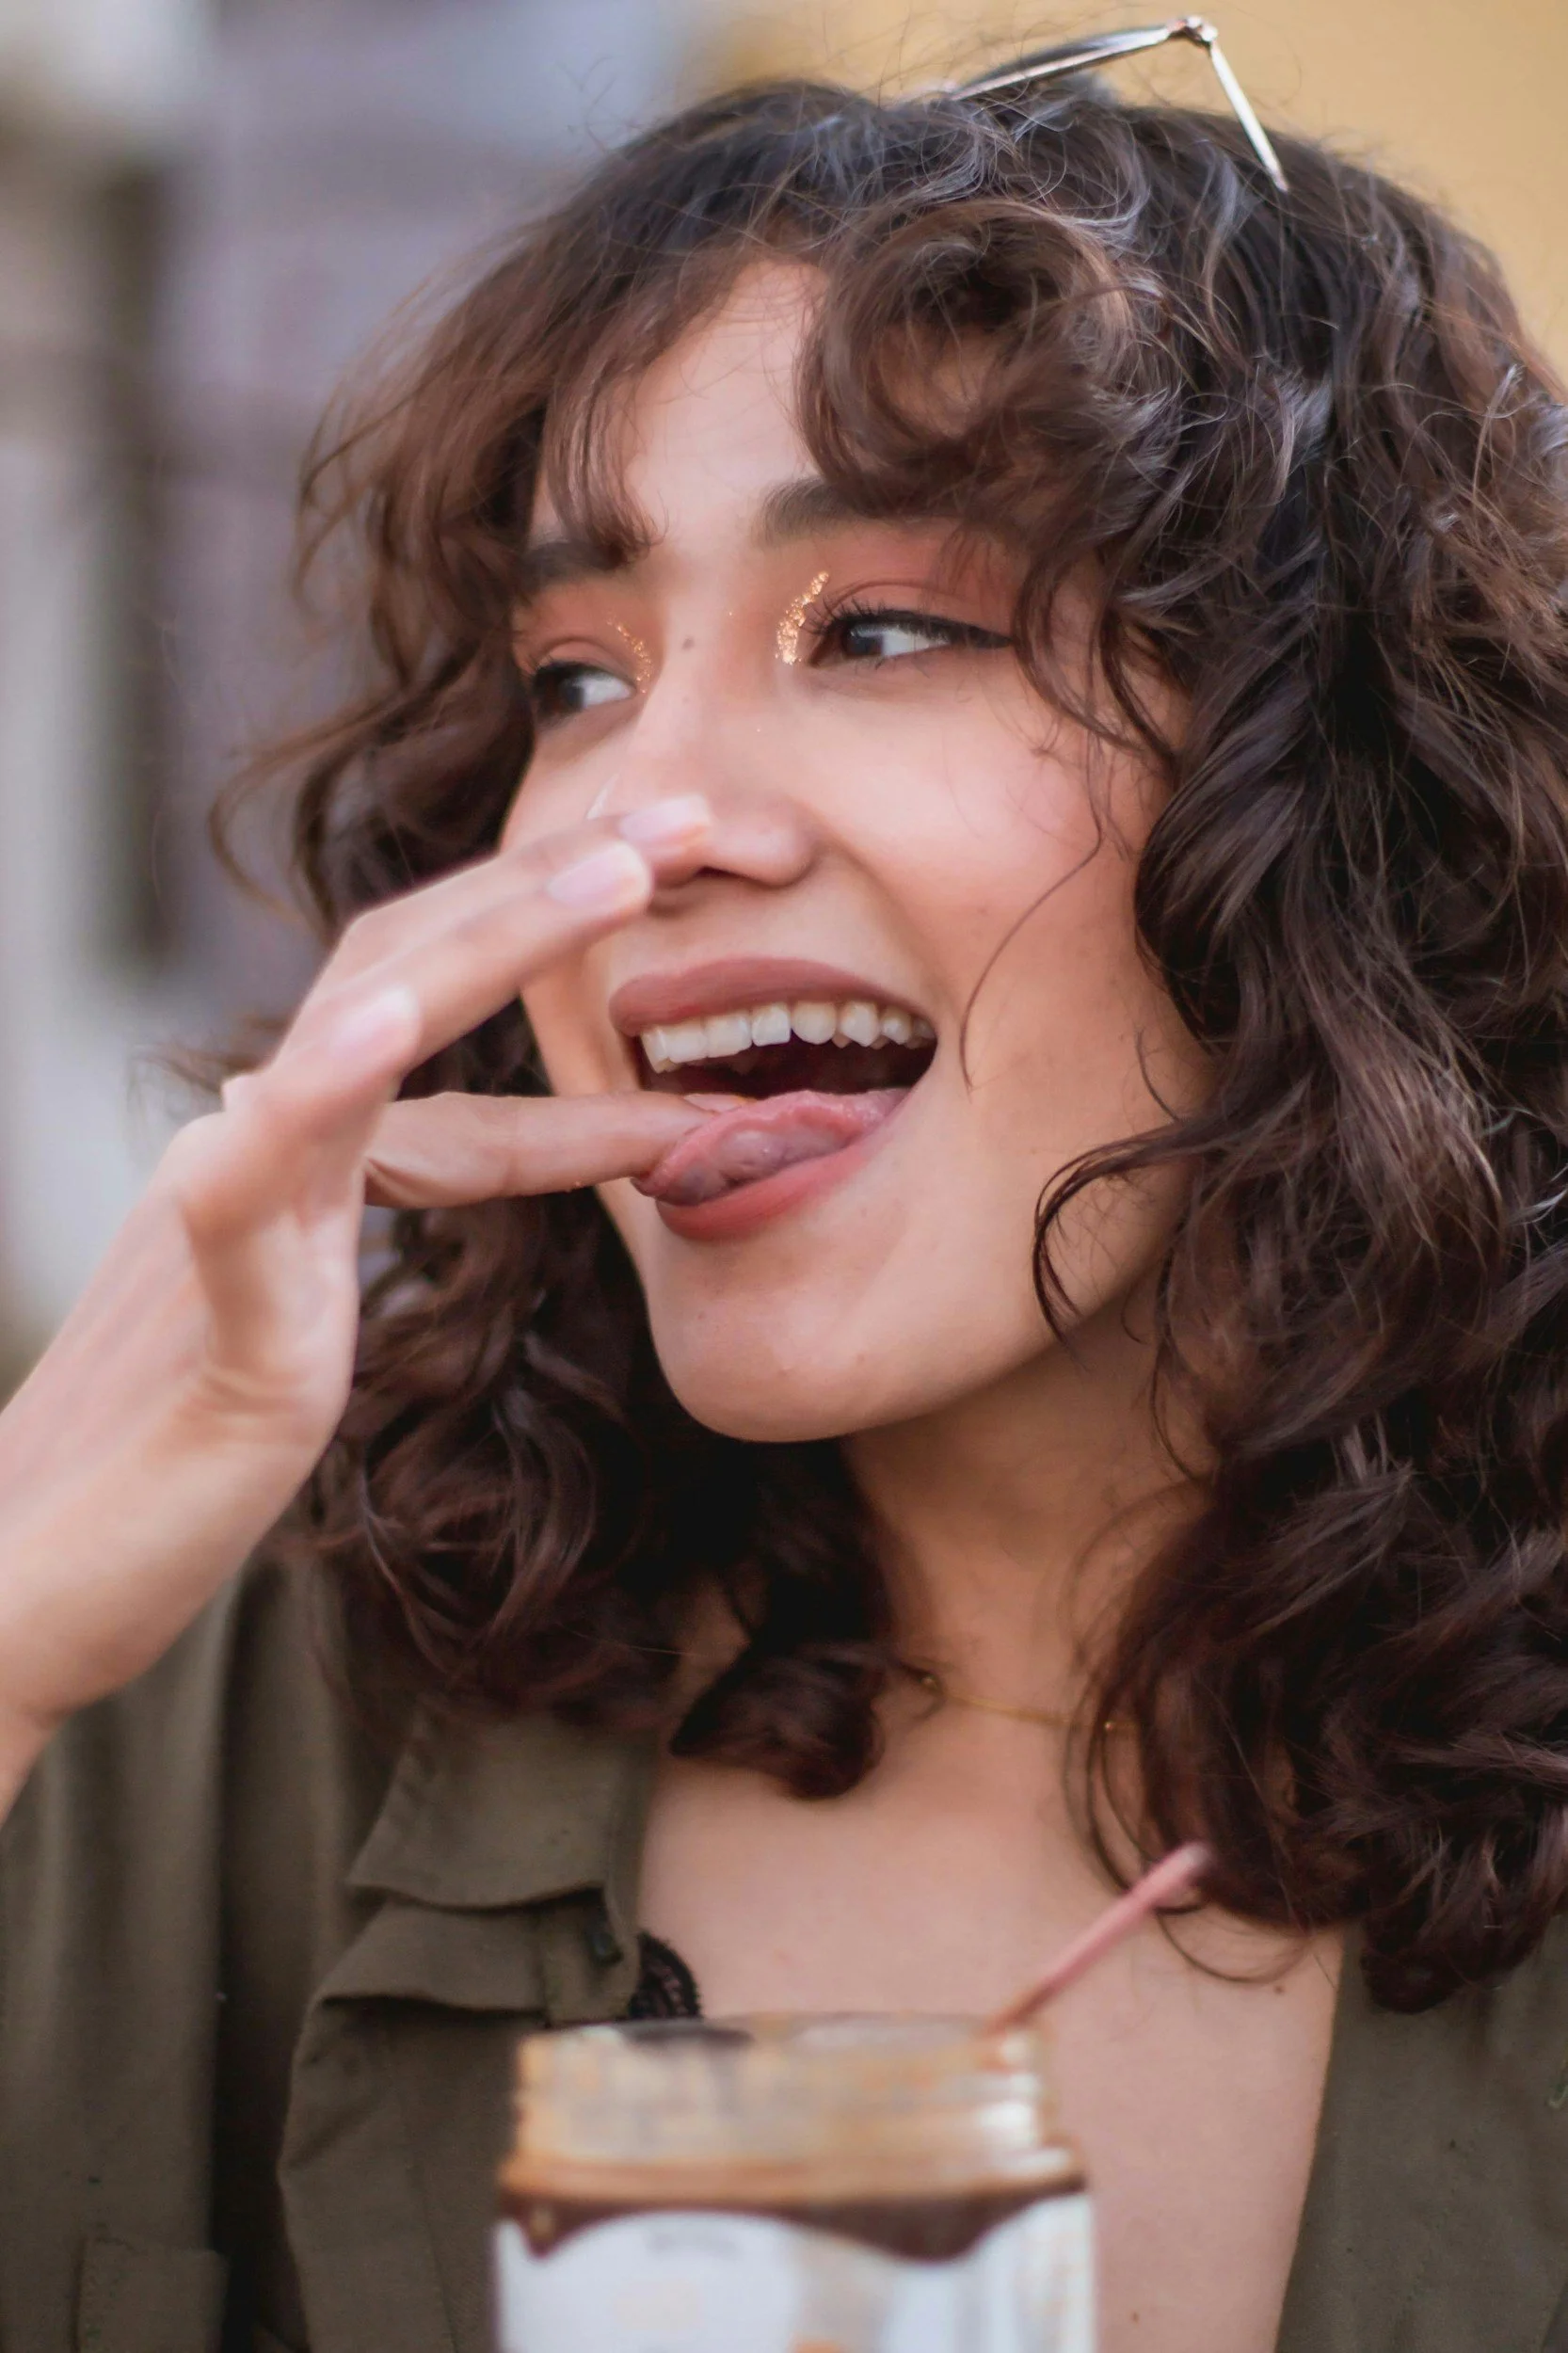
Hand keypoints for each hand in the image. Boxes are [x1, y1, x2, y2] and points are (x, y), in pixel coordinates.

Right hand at [0, 797, 711, 1810]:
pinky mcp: (219, 1335)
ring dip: (490, 948)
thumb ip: (337, 1211)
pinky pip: (245, 1197)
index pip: (433, 1009)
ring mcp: (233, 1231)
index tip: (683, 885)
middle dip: (555, 889)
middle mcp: (261, 1155)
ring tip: (611, 875)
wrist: (20, 1583)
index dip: (555, 942)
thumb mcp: (284, 1308)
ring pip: (356, 1044)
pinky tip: (374, 1029)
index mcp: (292, 1154)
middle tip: (695, 817)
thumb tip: (391, 1130)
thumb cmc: (155, 1461)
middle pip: (410, 973)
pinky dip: (306, 1102)